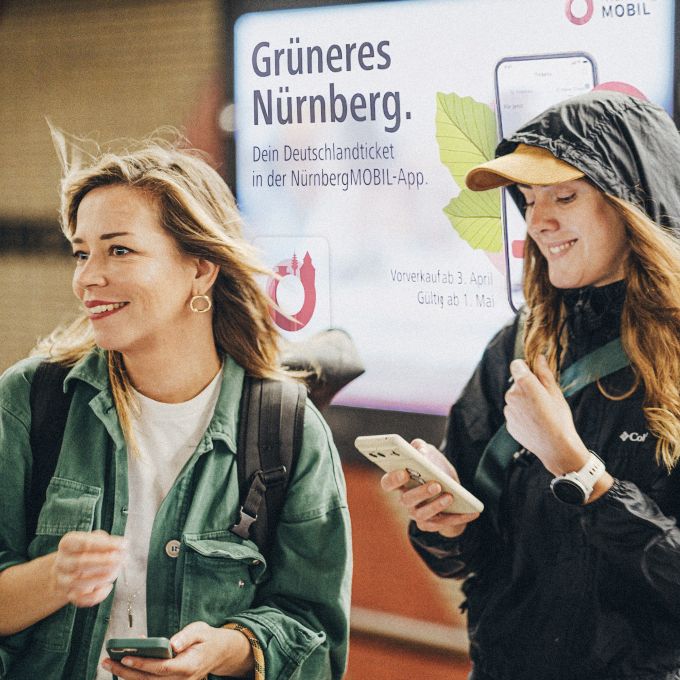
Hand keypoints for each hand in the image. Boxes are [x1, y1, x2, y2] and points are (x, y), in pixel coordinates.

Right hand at [52, 530, 124, 606]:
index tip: (124, 544)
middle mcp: (62, 562)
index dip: (106, 544)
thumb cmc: (87, 550)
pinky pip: (83, 600)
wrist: (68, 569)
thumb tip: (121, 547)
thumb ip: (107, 541)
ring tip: (117, 569)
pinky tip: (108, 586)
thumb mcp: (95, 539)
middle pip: (81, 563)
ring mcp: (64, 580)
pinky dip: (98, 595)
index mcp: (67, 544)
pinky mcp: (69, 595)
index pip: (84, 543)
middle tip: (123, 558)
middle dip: (105, 561)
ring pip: (81, 582)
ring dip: (104, 576)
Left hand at [102, 622, 253, 679]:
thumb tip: (171, 643)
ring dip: (127, 675)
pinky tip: (125, 667)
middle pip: (149, 679)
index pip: (162, 668)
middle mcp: (181, 679)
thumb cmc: (207, 639)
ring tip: (110, 664)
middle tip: (108, 662)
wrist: (218, 653)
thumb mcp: (200, 631)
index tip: (126, 656)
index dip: (143, 664)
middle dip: (126, 671)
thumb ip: (186, 637)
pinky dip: (137, 675)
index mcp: (189, 666)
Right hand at [380, 439, 479, 537]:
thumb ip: (421, 447)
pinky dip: (457, 518)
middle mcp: (405, 500)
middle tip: (436, 485)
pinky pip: (442, 524)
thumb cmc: (435, 468)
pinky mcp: (431, 525)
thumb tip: (419, 450)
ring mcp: (416, 514)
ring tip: (450, 496)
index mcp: (400, 482)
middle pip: (406, 499)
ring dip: (436, 506)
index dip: (393, 479)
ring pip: (422, 514)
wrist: (450, 489)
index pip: (388, 483)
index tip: (404, 472)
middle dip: (420, 492)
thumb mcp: (429, 453)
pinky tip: (471, 512)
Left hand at [504, 355, 589, 475]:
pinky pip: (514, 414)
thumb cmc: (559, 418)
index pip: (516, 365)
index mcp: (524, 383)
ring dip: (524, 402)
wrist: (556, 447)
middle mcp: (511, 395)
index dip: (526, 367)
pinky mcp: (508, 423)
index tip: (534, 374)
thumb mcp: (555, 392)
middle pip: (516, 383)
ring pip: (515, 399)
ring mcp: (508, 410)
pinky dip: (522, 416)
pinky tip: (535, 424)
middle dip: (527, 387)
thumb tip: (538, 357)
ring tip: (540, 414)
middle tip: (543, 399)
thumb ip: (544, 373)